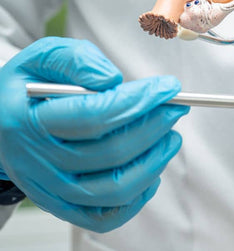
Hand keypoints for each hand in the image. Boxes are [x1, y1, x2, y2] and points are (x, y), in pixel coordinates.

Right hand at [0, 37, 188, 231]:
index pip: (95, 115)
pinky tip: (151, 171)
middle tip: (175, 108)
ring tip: (171, 137)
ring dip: (153, 162)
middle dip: (154, 127)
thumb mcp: (42, 58)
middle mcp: (37, 162)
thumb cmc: (29, 89)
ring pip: (114, 189)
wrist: (1, 124)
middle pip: (111, 152)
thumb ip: (76, 60)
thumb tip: (112, 80)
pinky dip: (136, 197)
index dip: (140, 101)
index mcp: (28, 122)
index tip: (169, 87)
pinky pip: (105, 216)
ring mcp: (50, 190)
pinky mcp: (62, 206)